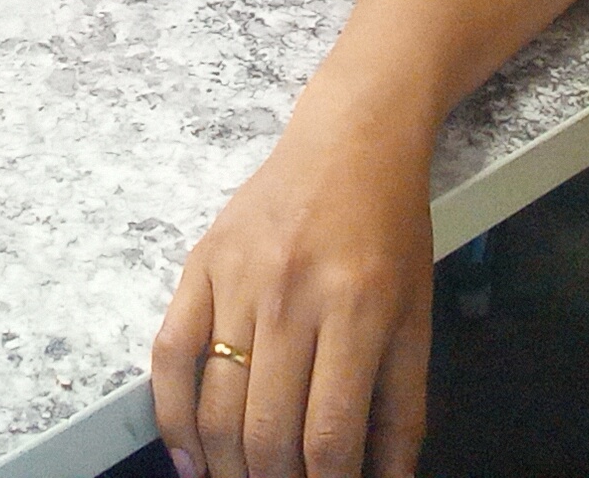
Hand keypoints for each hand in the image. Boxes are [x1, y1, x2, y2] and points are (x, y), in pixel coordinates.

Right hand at [152, 101, 436, 477]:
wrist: (350, 142)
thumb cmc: (391, 233)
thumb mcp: (416, 320)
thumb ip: (401, 411)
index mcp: (358, 312)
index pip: (331, 435)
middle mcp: (293, 297)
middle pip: (268, 431)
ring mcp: (239, 278)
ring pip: (217, 405)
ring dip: (227, 467)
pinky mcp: (200, 263)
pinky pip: (171, 354)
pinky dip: (172, 418)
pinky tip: (189, 460)